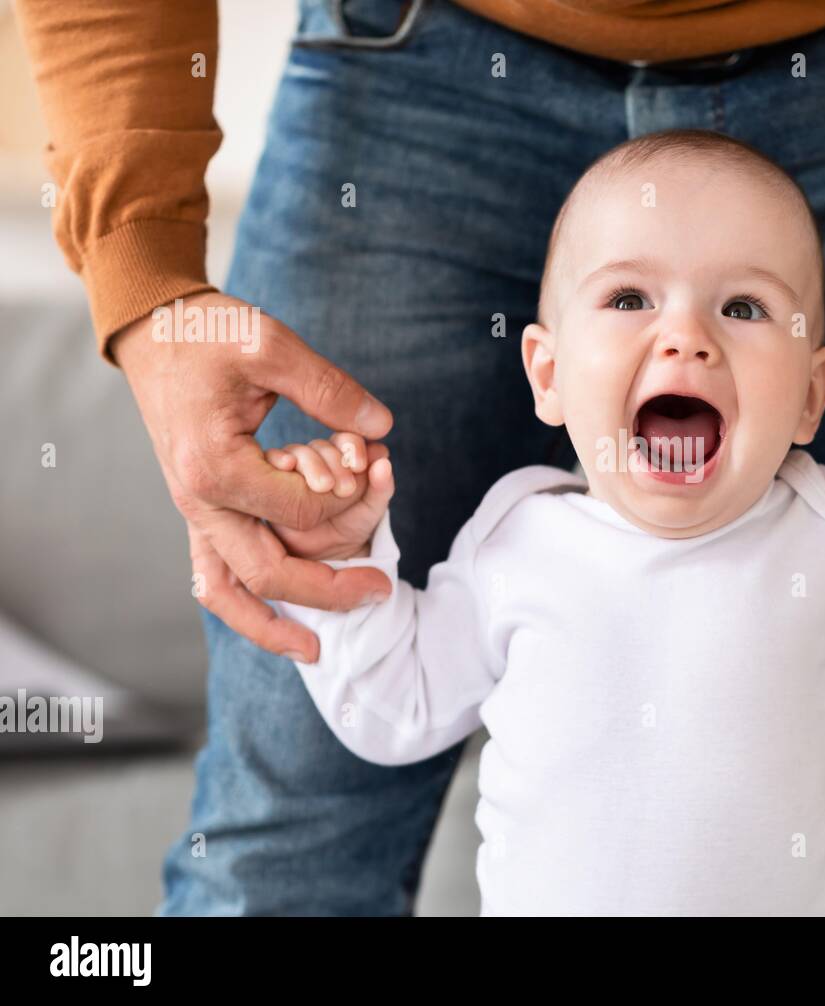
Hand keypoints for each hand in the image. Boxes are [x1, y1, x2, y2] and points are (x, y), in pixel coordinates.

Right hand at [113, 291, 395, 661]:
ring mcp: (193, 509)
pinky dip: (245, 603)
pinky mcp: (198, 507)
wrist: (153, 331)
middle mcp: (197, 499)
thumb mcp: (270, 343)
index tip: (376, 470)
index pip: (300, 511)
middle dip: (327, 591)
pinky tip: (282, 617)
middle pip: (265, 572)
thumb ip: (328, 388)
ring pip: (227, 589)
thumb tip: (382, 428)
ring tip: (316, 648)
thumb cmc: (210, 332)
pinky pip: (215, 572)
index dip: (347, 500)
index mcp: (214, 465)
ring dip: (271, 624)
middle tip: (381, 592)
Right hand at [266, 434, 395, 561]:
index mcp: (341, 458)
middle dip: (332, 460)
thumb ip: (381, 486)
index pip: (344, 439)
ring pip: (294, 452)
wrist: (327, 557)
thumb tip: (383, 460)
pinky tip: (286, 466)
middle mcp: (314, 460)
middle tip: (345, 488)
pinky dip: (277, 459)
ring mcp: (289, 471)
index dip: (352, 446)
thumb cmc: (352, 527)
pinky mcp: (267, 484)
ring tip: (322, 486)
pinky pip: (267, 464)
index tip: (360, 465)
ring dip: (309, 463)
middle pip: (318, 446)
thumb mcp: (372, 509)